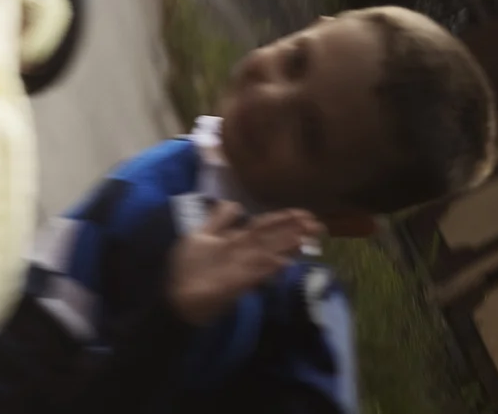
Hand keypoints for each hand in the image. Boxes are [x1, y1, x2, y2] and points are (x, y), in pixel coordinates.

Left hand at [169, 201, 320, 325]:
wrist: (179, 293)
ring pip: (269, 254)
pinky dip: (268, 269)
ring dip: (286, 248)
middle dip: (293, 232)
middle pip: (272, 239)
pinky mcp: (237, 284)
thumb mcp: (200, 235)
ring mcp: (243, 269)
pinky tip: (283, 263)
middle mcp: (244, 253)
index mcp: (236, 240)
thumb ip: (218, 220)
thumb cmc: (190, 266)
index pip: (264, 226)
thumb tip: (236, 203)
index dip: (282, 220)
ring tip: (305, 240)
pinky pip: (255, 275)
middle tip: (318, 226)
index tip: (304, 214)